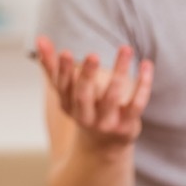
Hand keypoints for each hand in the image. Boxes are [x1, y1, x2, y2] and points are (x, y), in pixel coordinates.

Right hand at [34, 35, 151, 151]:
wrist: (103, 146)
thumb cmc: (83, 108)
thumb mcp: (66, 91)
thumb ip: (52, 66)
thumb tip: (39, 38)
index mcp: (68, 105)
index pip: (63, 87)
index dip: (63, 71)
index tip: (65, 52)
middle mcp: (85, 116)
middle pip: (83, 96)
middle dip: (87, 75)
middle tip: (92, 54)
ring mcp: (106, 122)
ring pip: (113, 97)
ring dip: (119, 72)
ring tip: (125, 48)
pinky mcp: (127, 125)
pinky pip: (137, 104)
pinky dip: (143, 84)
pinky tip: (146, 64)